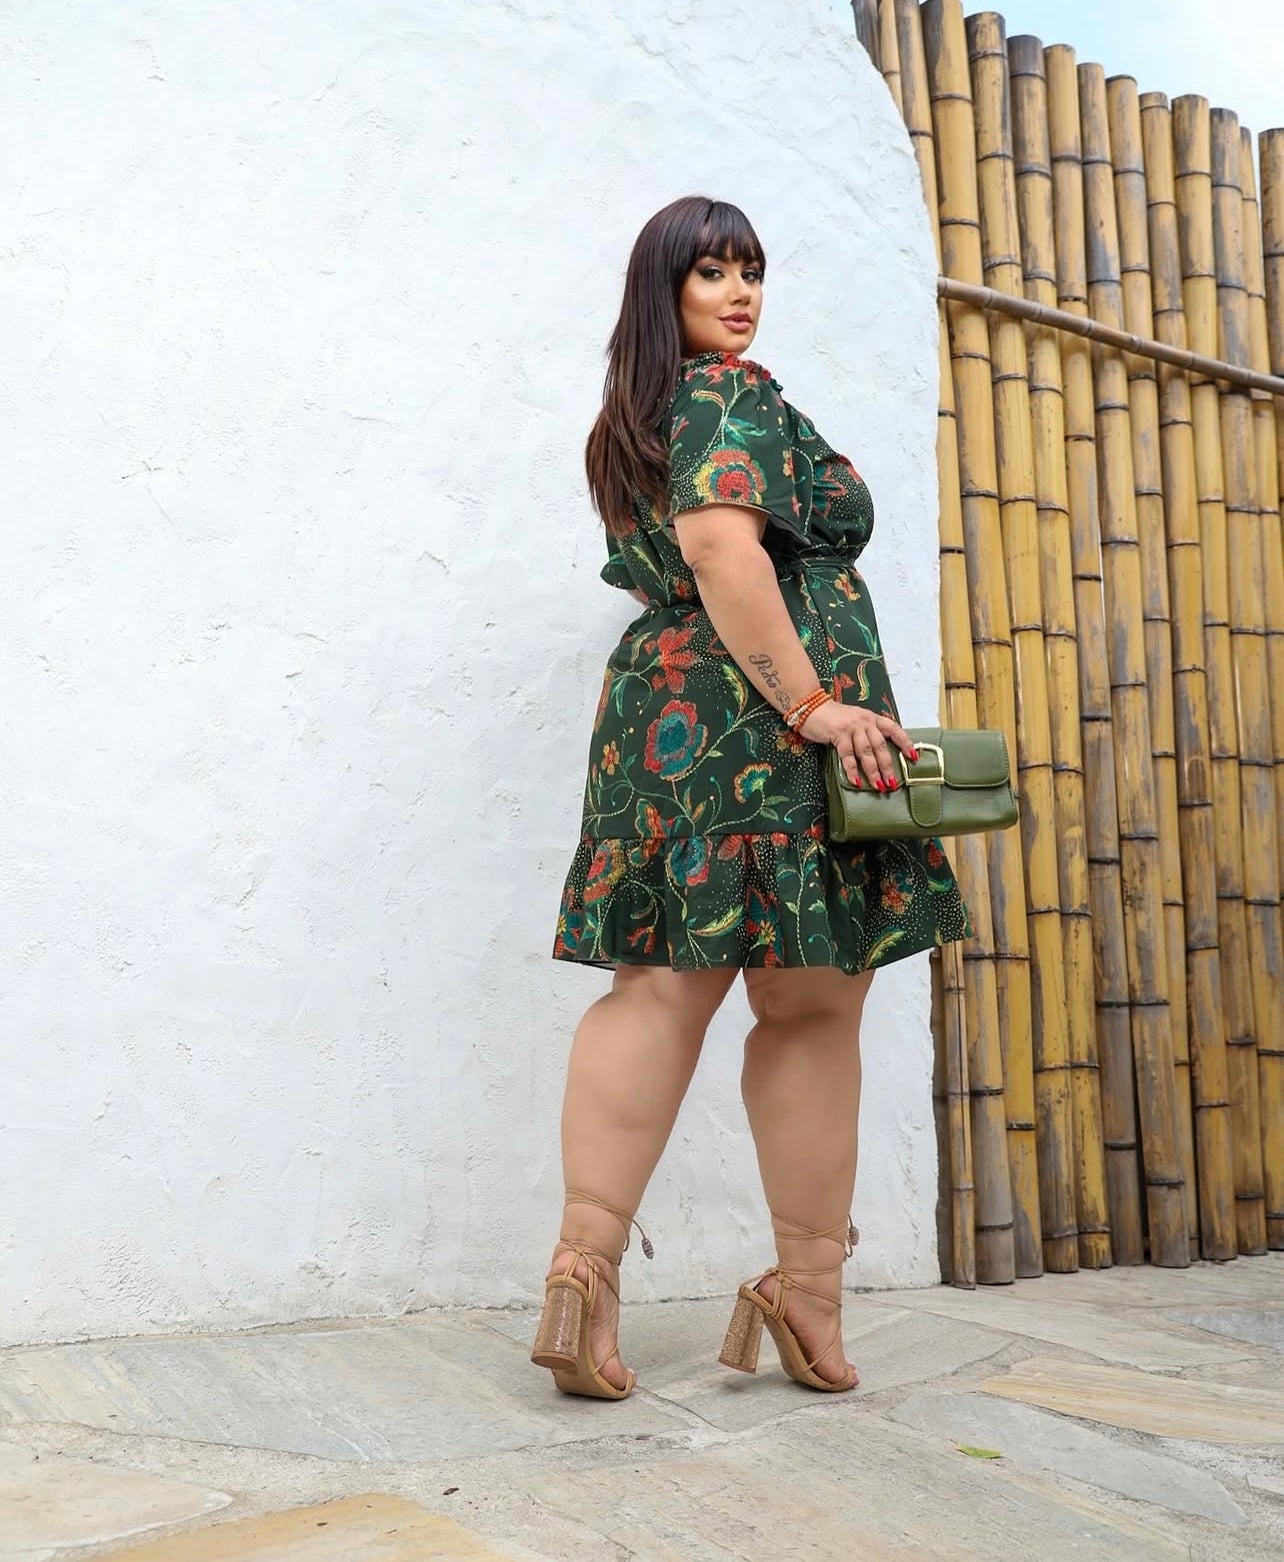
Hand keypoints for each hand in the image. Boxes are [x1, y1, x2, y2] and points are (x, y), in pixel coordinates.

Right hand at [800, 700, 917, 791]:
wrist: (811, 706)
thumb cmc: (834, 717)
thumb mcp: (856, 720)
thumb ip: (867, 733)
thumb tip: (879, 755)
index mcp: (872, 718)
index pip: (894, 729)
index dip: (905, 743)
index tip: (913, 757)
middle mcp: (865, 722)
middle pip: (880, 746)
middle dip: (887, 766)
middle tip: (892, 783)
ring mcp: (852, 727)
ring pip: (866, 752)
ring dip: (873, 771)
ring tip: (878, 786)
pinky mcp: (838, 734)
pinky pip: (847, 756)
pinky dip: (852, 770)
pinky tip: (856, 781)